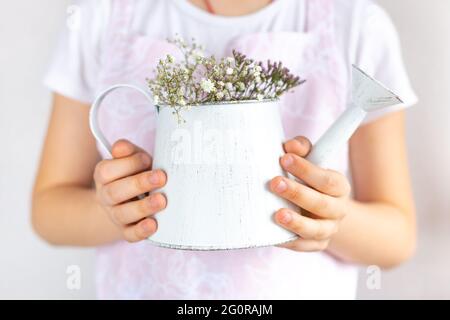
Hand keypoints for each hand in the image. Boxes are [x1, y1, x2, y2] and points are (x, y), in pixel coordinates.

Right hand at [94, 139, 166, 241]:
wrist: (125, 201)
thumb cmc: (133, 174)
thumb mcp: (131, 159)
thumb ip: (128, 152)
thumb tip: (121, 147)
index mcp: (104, 175)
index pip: (108, 170)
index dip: (128, 164)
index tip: (147, 159)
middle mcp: (106, 196)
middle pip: (115, 192)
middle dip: (139, 184)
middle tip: (161, 177)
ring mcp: (115, 215)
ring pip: (123, 214)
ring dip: (143, 207)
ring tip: (162, 200)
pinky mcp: (126, 231)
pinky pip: (130, 235)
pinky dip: (141, 231)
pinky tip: (153, 224)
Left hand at [270, 136, 350, 251]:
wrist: (318, 208)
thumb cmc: (308, 179)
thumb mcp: (309, 159)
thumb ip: (302, 149)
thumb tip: (291, 146)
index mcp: (339, 186)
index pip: (327, 180)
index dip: (306, 169)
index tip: (285, 158)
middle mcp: (337, 209)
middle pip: (322, 204)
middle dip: (298, 193)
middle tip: (275, 183)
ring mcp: (328, 229)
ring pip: (316, 230)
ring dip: (297, 223)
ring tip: (278, 214)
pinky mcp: (316, 244)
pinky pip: (304, 246)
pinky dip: (290, 242)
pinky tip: (275, 236)